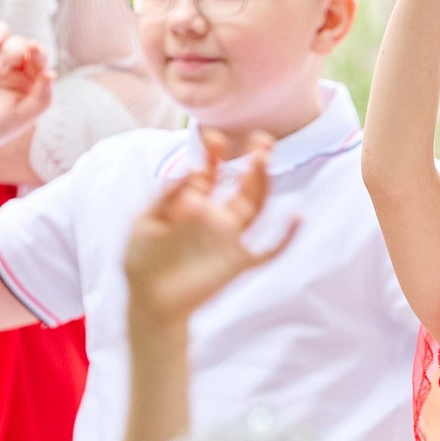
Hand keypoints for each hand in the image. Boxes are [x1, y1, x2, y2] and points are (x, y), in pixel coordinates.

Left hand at [124, 130, 296, 326]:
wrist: (149, 304)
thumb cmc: (143, 264)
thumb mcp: (144, 223)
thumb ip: (164, 196)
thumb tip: (189, 171)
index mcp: (193, 204)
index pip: (210, 172)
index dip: (213, 154)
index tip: (212, 136)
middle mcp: (216, 217)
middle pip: (242, 184)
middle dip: (252, 160)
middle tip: (259, 138)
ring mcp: (229, 239)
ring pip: (255, 206)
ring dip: (262, 183)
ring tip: (265, 159)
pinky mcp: (238, 263)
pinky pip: (269, 251)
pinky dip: (286, 237)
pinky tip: (297, 218)